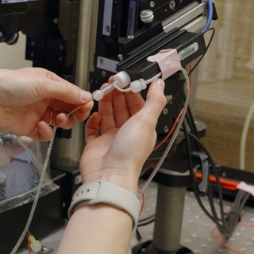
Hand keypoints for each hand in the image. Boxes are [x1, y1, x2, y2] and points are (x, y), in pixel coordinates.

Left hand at [0, 68, 92, 140]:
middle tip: (78, 116)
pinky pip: (44, 133)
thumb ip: (65, 92)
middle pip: (67, 108)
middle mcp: (43, 98)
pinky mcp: (28, 128)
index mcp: (47, 83)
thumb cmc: (8, 85)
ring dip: (62, 122)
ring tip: (59, 120)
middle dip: (75, 112)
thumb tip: (85, 96)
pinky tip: (41, 126)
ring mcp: (36, 113)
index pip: (71, 92)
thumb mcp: (42, 84)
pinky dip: (46, 132)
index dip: (81, 100)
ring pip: (58, 122)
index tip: (88, 107)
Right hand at [80, 79, 166, 194]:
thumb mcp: (146, 122)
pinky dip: (93, 120)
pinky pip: (93, 128)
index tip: (126, 79)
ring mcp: (110, 138)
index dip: (132, 91)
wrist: (109, 175)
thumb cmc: (129, 154)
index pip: (137, 104)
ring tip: (102, 91)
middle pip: (121, 107)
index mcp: (142, 128)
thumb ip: (154, 101)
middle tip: (112, 82)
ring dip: (105, 102)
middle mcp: (127, 132)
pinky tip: (95, 114)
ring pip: (107, 115)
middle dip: (117, 93)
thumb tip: (160, 84)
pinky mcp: (95, 143)